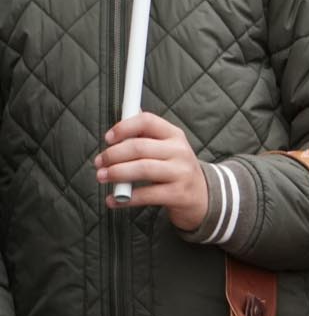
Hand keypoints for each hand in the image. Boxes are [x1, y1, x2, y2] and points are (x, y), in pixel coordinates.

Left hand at [97, 112, 207, 229]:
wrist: (202, 195)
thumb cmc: (175, 168)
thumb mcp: (167, 147)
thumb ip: (146, 134)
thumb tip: (123, 115)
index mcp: (174, 135)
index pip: (147, 121)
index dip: (124, 127)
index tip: (108, 138)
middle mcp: (180, 151)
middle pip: (140, 147)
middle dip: (113, 155)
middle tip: (99, 162)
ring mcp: (181, 173)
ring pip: (142, 169)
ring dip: (116, 173)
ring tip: (102, 177)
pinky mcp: (178, 194)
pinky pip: (146, 195)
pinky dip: (124, 199)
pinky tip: (113, 200)